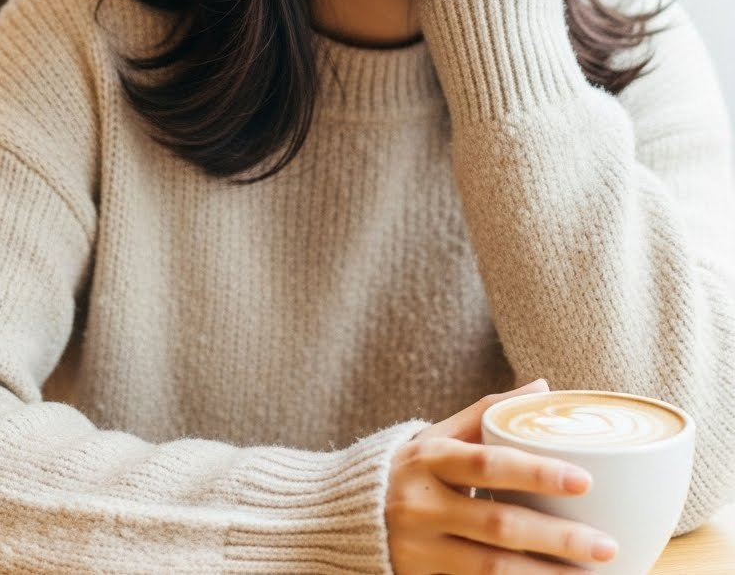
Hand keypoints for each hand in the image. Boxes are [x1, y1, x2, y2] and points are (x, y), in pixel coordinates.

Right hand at [385, 379, 617, 573]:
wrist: (340, 518)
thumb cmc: (405, 470)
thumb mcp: (436, 436)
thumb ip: (486, 415)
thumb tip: (543, 389)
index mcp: (429, 459)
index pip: (488, 464)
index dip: (537, 472)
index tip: (585, 480)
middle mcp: (422, 507)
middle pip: (498, 525)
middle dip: (558, 538)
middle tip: (606, 545)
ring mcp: (420, 552)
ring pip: (492, 571)